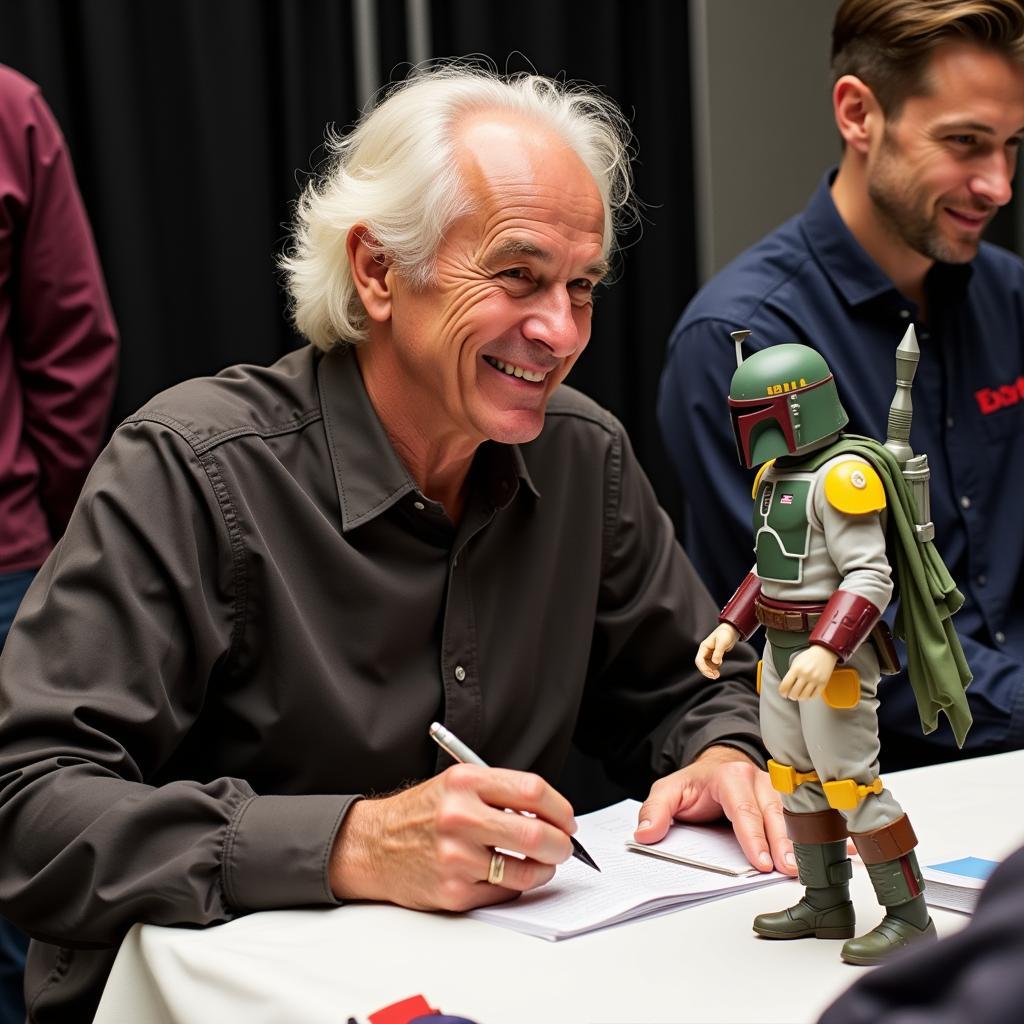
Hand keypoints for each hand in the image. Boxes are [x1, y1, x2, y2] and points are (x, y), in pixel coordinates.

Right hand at [328, 764, 575, 910]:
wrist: (374, 845)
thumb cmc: (422, 814)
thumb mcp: (457, 783)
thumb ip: (501, 792)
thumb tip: (553, 814)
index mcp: (465, 782)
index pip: (533, 790)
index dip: (560, 807)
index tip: (567, 819)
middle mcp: (460, 817)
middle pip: (537, 835)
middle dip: (562, 845)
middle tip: (565, 847)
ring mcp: (456, 857)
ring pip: (526, 871)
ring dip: (543, 870)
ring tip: (540, 864)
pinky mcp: (453, 891)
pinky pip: (504, 893)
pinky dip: (513, 886)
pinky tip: (504, 874)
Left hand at [631, 746, 795, 874]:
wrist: (714, 768)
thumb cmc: (696, 784)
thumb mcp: (668, 791)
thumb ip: (655, 810)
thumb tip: (645, 833)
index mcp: (730, 776)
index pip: (743, 809)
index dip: (753, 836)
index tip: (761, 862)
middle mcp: (755, 780)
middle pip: (772, 813)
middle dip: (782, 842)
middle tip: (787, 870)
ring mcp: (772, 790)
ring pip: (788, 816)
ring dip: (794, 842)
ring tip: (798, 869)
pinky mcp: (781, 801)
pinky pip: (792, 820)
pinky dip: (798, 839)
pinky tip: (801, 859)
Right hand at [695, 623, 739, 678]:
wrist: (731, 630)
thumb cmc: (726, 634)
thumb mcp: (722, 642)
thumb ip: (718, 652)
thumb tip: (715, 663)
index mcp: (704, 647)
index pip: (699, 660)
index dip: (703, 668)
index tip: (711, 674)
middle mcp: (705, 651)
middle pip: (701, 664)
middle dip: (706, 671)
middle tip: (715, 677)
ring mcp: (709, 653)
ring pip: (706, 665)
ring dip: (710, 671)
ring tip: (717, 675)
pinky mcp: (714, 655)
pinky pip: (711, 664)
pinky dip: (714, 668)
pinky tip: (719, 668)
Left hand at [778, 644, 838, 700]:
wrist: (824, 652)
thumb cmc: (808, 657)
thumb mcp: (795, 662)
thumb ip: (791, 674)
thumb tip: (786, 687)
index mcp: (796, 669)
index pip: (785, 685)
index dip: (782, 692)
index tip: (783, 693)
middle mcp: (805, 675)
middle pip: (794, 693)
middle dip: (791, 696)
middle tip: (791, 695)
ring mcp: (815, 679)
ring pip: (804, 696)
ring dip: (799, 698)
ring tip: (798, 695)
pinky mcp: (823, 683)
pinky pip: (814, 695)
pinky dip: (809, 697)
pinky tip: (807, 694)